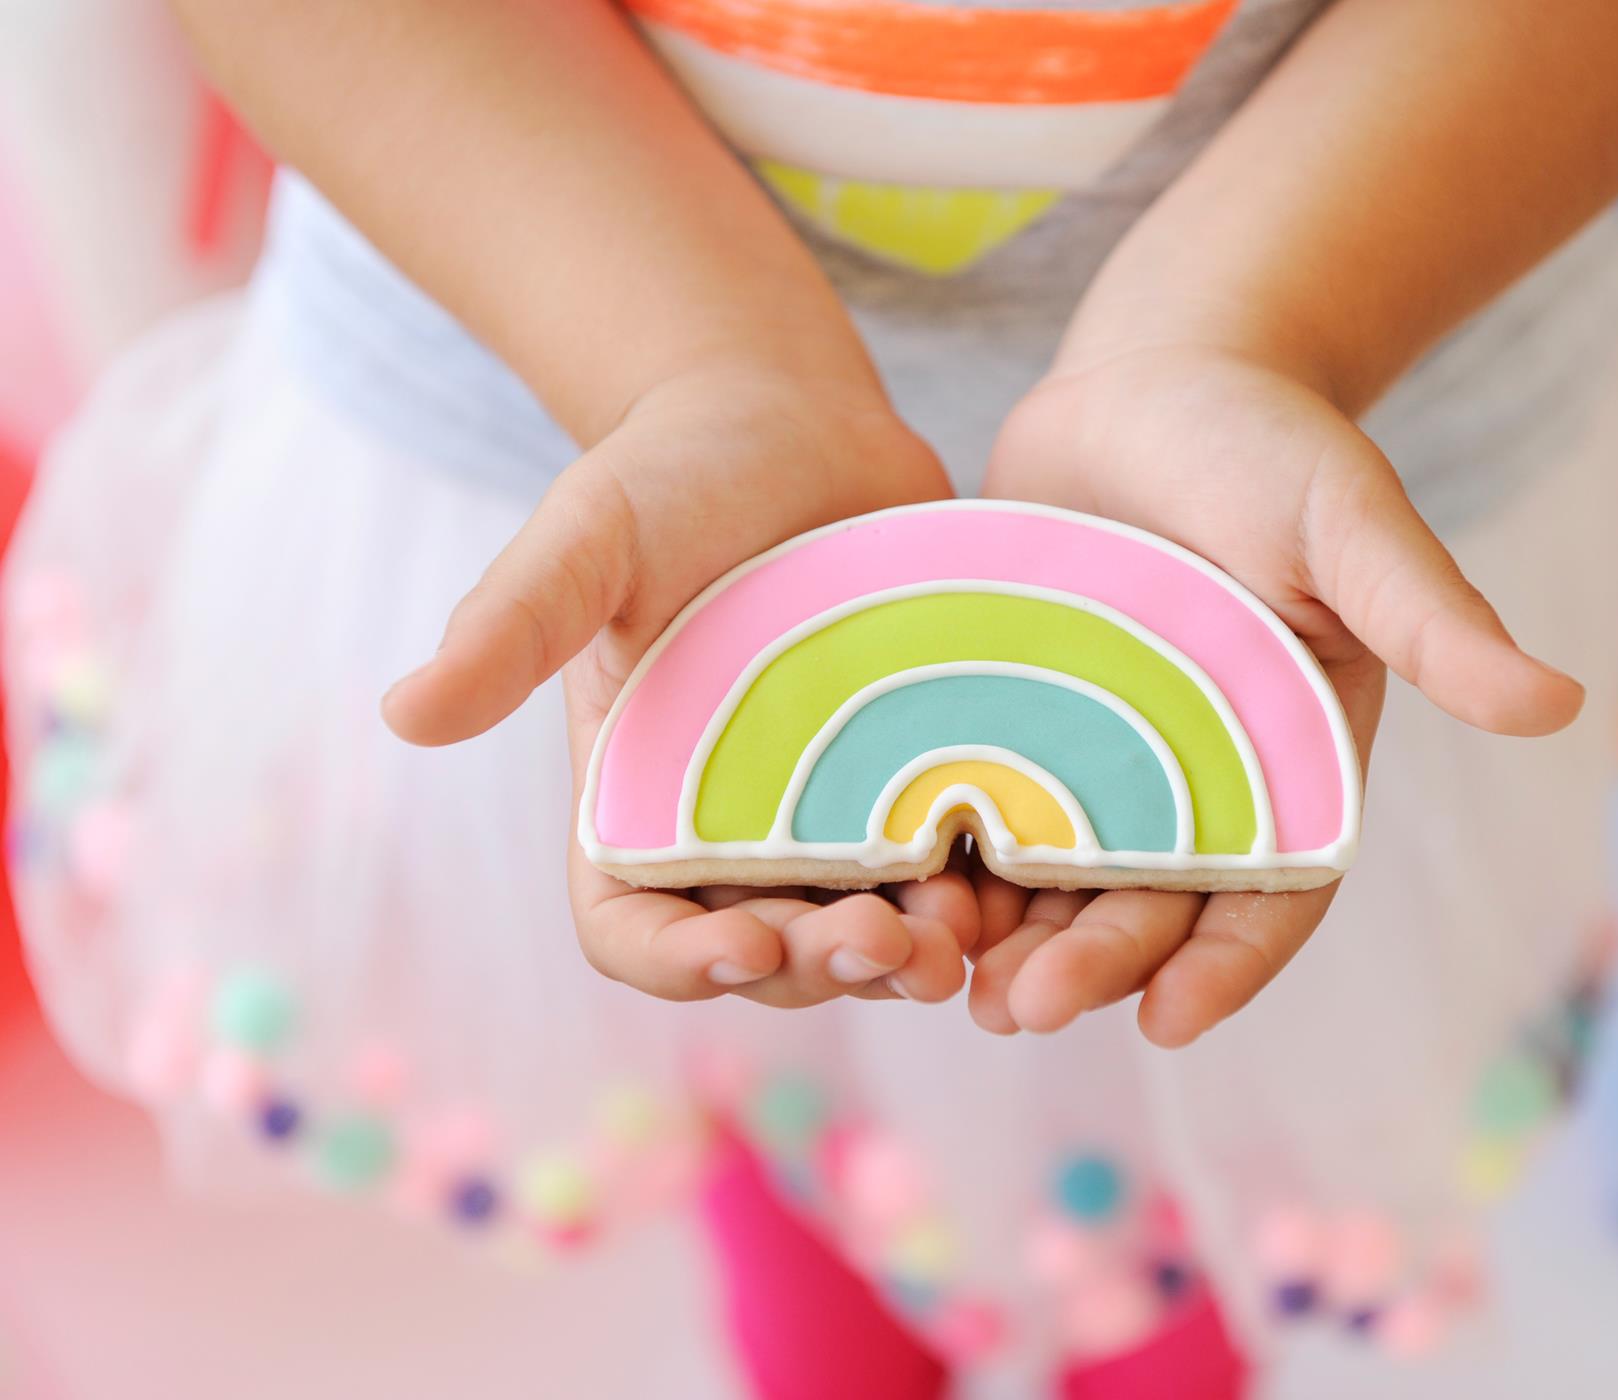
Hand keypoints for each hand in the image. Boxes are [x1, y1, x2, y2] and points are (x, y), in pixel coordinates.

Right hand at [382, 371, 980, 1006]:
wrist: (794, 420)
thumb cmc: (670, 475)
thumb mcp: (588, 539)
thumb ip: (513, 622)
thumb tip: (404, 712)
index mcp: (635, 805)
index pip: (639, 931)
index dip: (685, 964)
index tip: (745, 948)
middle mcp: (735, 832)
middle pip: (772, 954)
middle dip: (821, 969)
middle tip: (887, 943)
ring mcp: (837, 815)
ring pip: (871, 933)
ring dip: (912, 955)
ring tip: (961, 937)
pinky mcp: (926, 781)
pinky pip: (956, 870)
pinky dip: (984, 897)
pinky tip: (1021, 882)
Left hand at [971, 346, 1583, 1045]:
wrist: (1156, 378)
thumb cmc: (1273, 448)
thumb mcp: (1355, 527)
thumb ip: (1434, 616)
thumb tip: (1557, 703)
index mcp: (1292, 766)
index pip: (1270, 890)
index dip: (1225, 964)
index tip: (1166, 1019)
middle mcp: (1194, 785)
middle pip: (1147, 906)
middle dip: (1092, 964)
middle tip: (1025, 1008)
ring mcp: (1096, 760)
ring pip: (1053, 882)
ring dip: (1007, 942)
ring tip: (946, 983)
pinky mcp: (1013, 721)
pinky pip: (976, 808)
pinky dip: (943, 859)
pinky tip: (890, 891)